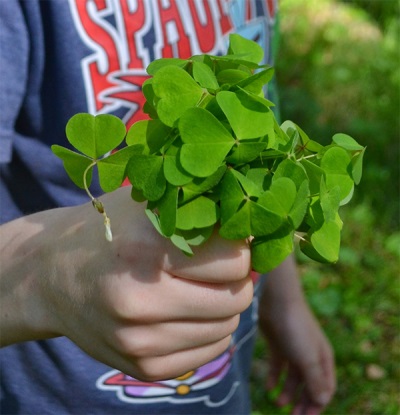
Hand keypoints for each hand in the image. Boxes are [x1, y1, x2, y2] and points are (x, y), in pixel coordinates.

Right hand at [0, 187, 252, 380]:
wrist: (51, 275)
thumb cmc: (107, 232)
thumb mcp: (146, 204)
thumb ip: (197, 210)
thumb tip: (255, 229)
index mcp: (144, 249)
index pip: (235, 259)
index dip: (238, 247)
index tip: (227, 241)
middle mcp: (140, 300)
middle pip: (236, 296)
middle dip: (235, 278)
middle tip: (216, 266)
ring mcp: (139, 342)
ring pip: (227, 327)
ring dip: (222, 304)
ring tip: (197, 287)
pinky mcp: (142, 368)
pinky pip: (210, 352)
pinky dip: (209, 330)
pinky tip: (187, 312)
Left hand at [259, 298, 335, 414]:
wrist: (278, 300)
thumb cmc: (297, 329)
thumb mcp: (308, 357)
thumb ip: (315, 380)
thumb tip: (321, 401)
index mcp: (323, 359)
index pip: (324, 389)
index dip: (317, 405)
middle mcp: (310, 355)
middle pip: (309, 385)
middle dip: (302, 402)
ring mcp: (293, 349)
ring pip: (293, 377)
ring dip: (287, 392)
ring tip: (277, 403)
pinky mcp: (278, 344)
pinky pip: (277, 366)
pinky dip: (274, 377)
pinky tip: (268, 387)